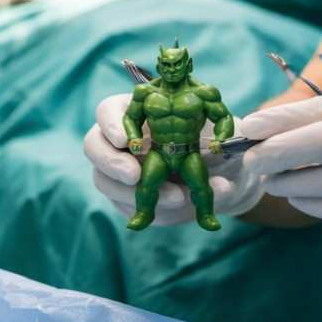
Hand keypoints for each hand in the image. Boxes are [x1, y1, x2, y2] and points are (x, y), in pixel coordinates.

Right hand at [82, 93, 264, 225]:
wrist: (224, 178)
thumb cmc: (219, 146)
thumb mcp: (227, 138)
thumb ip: (225, 151)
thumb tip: (221, 184)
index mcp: (137, 111)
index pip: (107, 110)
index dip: (111, 124)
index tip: (127, 141)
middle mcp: (121, 140)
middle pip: (94, 146)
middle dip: (112, 164)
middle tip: (136, 177)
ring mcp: (120, 169)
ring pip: (104, 180)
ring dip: (132, 194)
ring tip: (176, 197)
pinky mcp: (126, 197)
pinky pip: (125, 206)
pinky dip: (150, 211)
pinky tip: (178, 208)